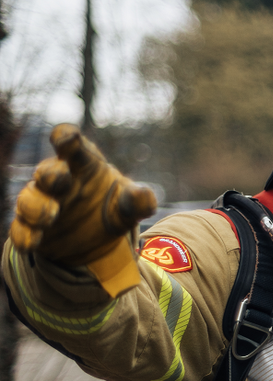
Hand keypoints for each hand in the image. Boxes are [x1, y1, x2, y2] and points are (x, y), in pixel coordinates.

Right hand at [11, 124, 155, 266]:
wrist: (100, 240)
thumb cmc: (114, 208)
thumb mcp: (130, 206)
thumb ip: (138, 201)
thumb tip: (144, 196)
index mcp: (83, 165)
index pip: (70, 144)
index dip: (65, 137)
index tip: (67, 137)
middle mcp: (59, 180)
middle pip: (47, 171)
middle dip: (50, 173)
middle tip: (60, 179)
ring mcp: (42, 203)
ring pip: (28, 199)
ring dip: (36, 205)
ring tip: (51, 215)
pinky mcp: (32, 228)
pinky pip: (20, 229)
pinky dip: (24, 236)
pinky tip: (32, 243)